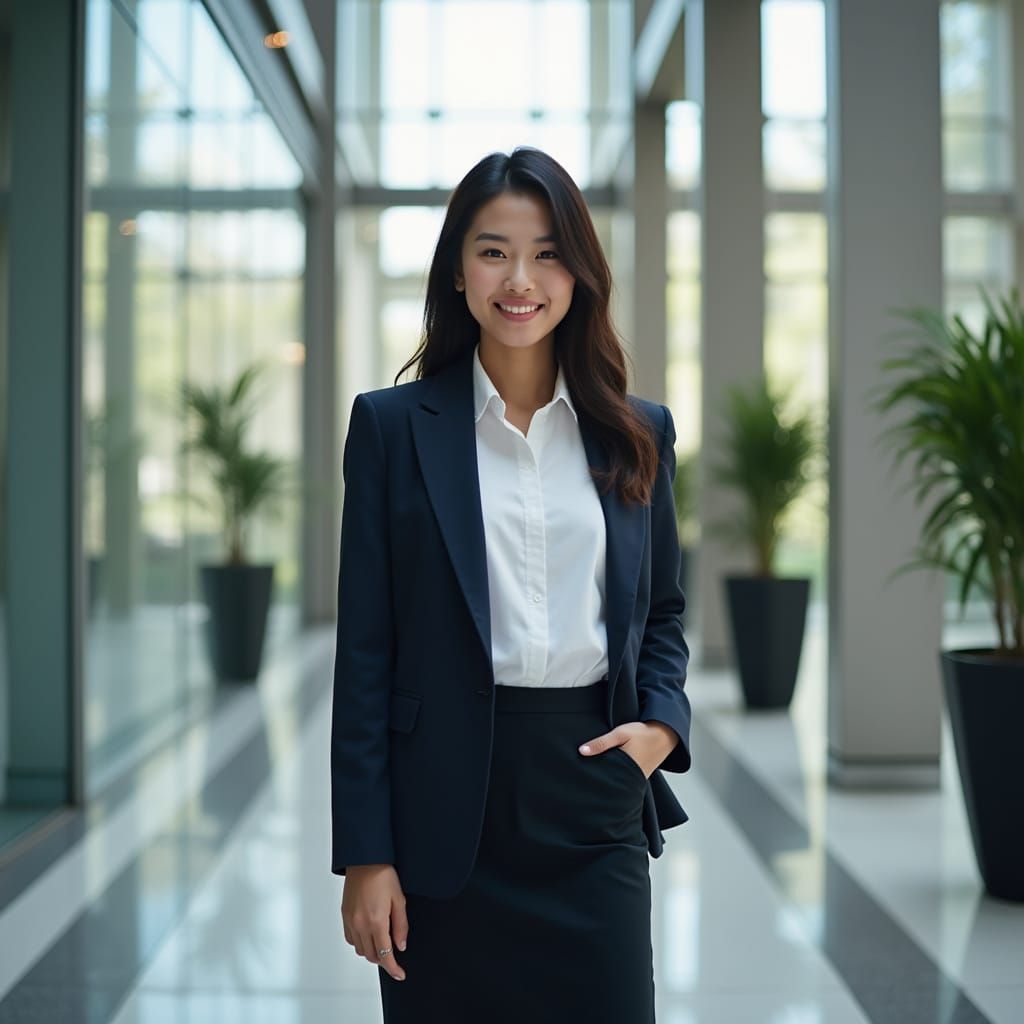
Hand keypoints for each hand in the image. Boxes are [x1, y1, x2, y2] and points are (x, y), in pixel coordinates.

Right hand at [341, 864, 407, 980]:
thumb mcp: (399, 900)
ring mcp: (350, 920)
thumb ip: (400, 926)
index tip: (400, 974)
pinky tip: (369, 934)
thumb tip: (401, 946)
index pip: (384, 955)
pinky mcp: (345, 915)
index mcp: (376, 921)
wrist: (365, 860)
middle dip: (383, 960)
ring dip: (371, 952)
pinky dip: (360, 942)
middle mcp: (360, 924)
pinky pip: (351, 939)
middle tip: (394, 956)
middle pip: (371, 956)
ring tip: (382, 943)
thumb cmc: (383, 875)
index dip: (393, 968)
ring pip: (360, 949)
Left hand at [578, 720, 679, 778]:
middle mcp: (632, 778)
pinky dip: (617, 777)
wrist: (665, 734)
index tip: (580, 778)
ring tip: (593, 778)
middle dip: (598, 782)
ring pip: (618, 782)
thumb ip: (601, 743)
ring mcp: (637, 779)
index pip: (604, 779)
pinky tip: (609, 773)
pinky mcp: (640, 776)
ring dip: (609, 779)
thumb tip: (581, 751)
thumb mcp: (620, 734)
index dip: (592, 779)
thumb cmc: (642, 733)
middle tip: (583, 781)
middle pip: (610, 783)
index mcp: (626, 768)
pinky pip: (626, 780)